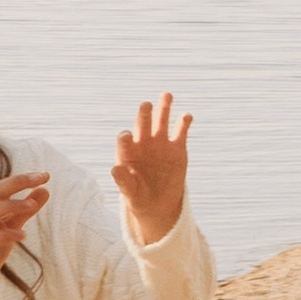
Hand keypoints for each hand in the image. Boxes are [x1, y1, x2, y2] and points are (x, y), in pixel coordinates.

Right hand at [0, 172, 51, 299]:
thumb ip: (26, 210)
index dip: (21, 179)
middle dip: (15, 184)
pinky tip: (22, 235)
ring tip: (31, 207)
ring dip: (10, 206)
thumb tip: (45, 189)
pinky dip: (6, 234)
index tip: (45, 175)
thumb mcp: (12, 227)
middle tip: (39, 181)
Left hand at [113, 93, 191, 244]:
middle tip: (146, 104)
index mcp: (128, 152)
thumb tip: (114, 169)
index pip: (125, 139)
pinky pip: (180, 132)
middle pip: (142, 124)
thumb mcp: (130, 192)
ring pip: (161, 121)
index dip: (125, 137)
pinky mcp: (177, 148)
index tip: (127, 136)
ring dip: (164, 108)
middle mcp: (143, 143)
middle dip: (144, 114)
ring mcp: (160, 143)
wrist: (158, 204)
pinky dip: (183, 123)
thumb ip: (123, 181)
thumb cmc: (138, 197)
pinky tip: (186, 116)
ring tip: (166, 95)